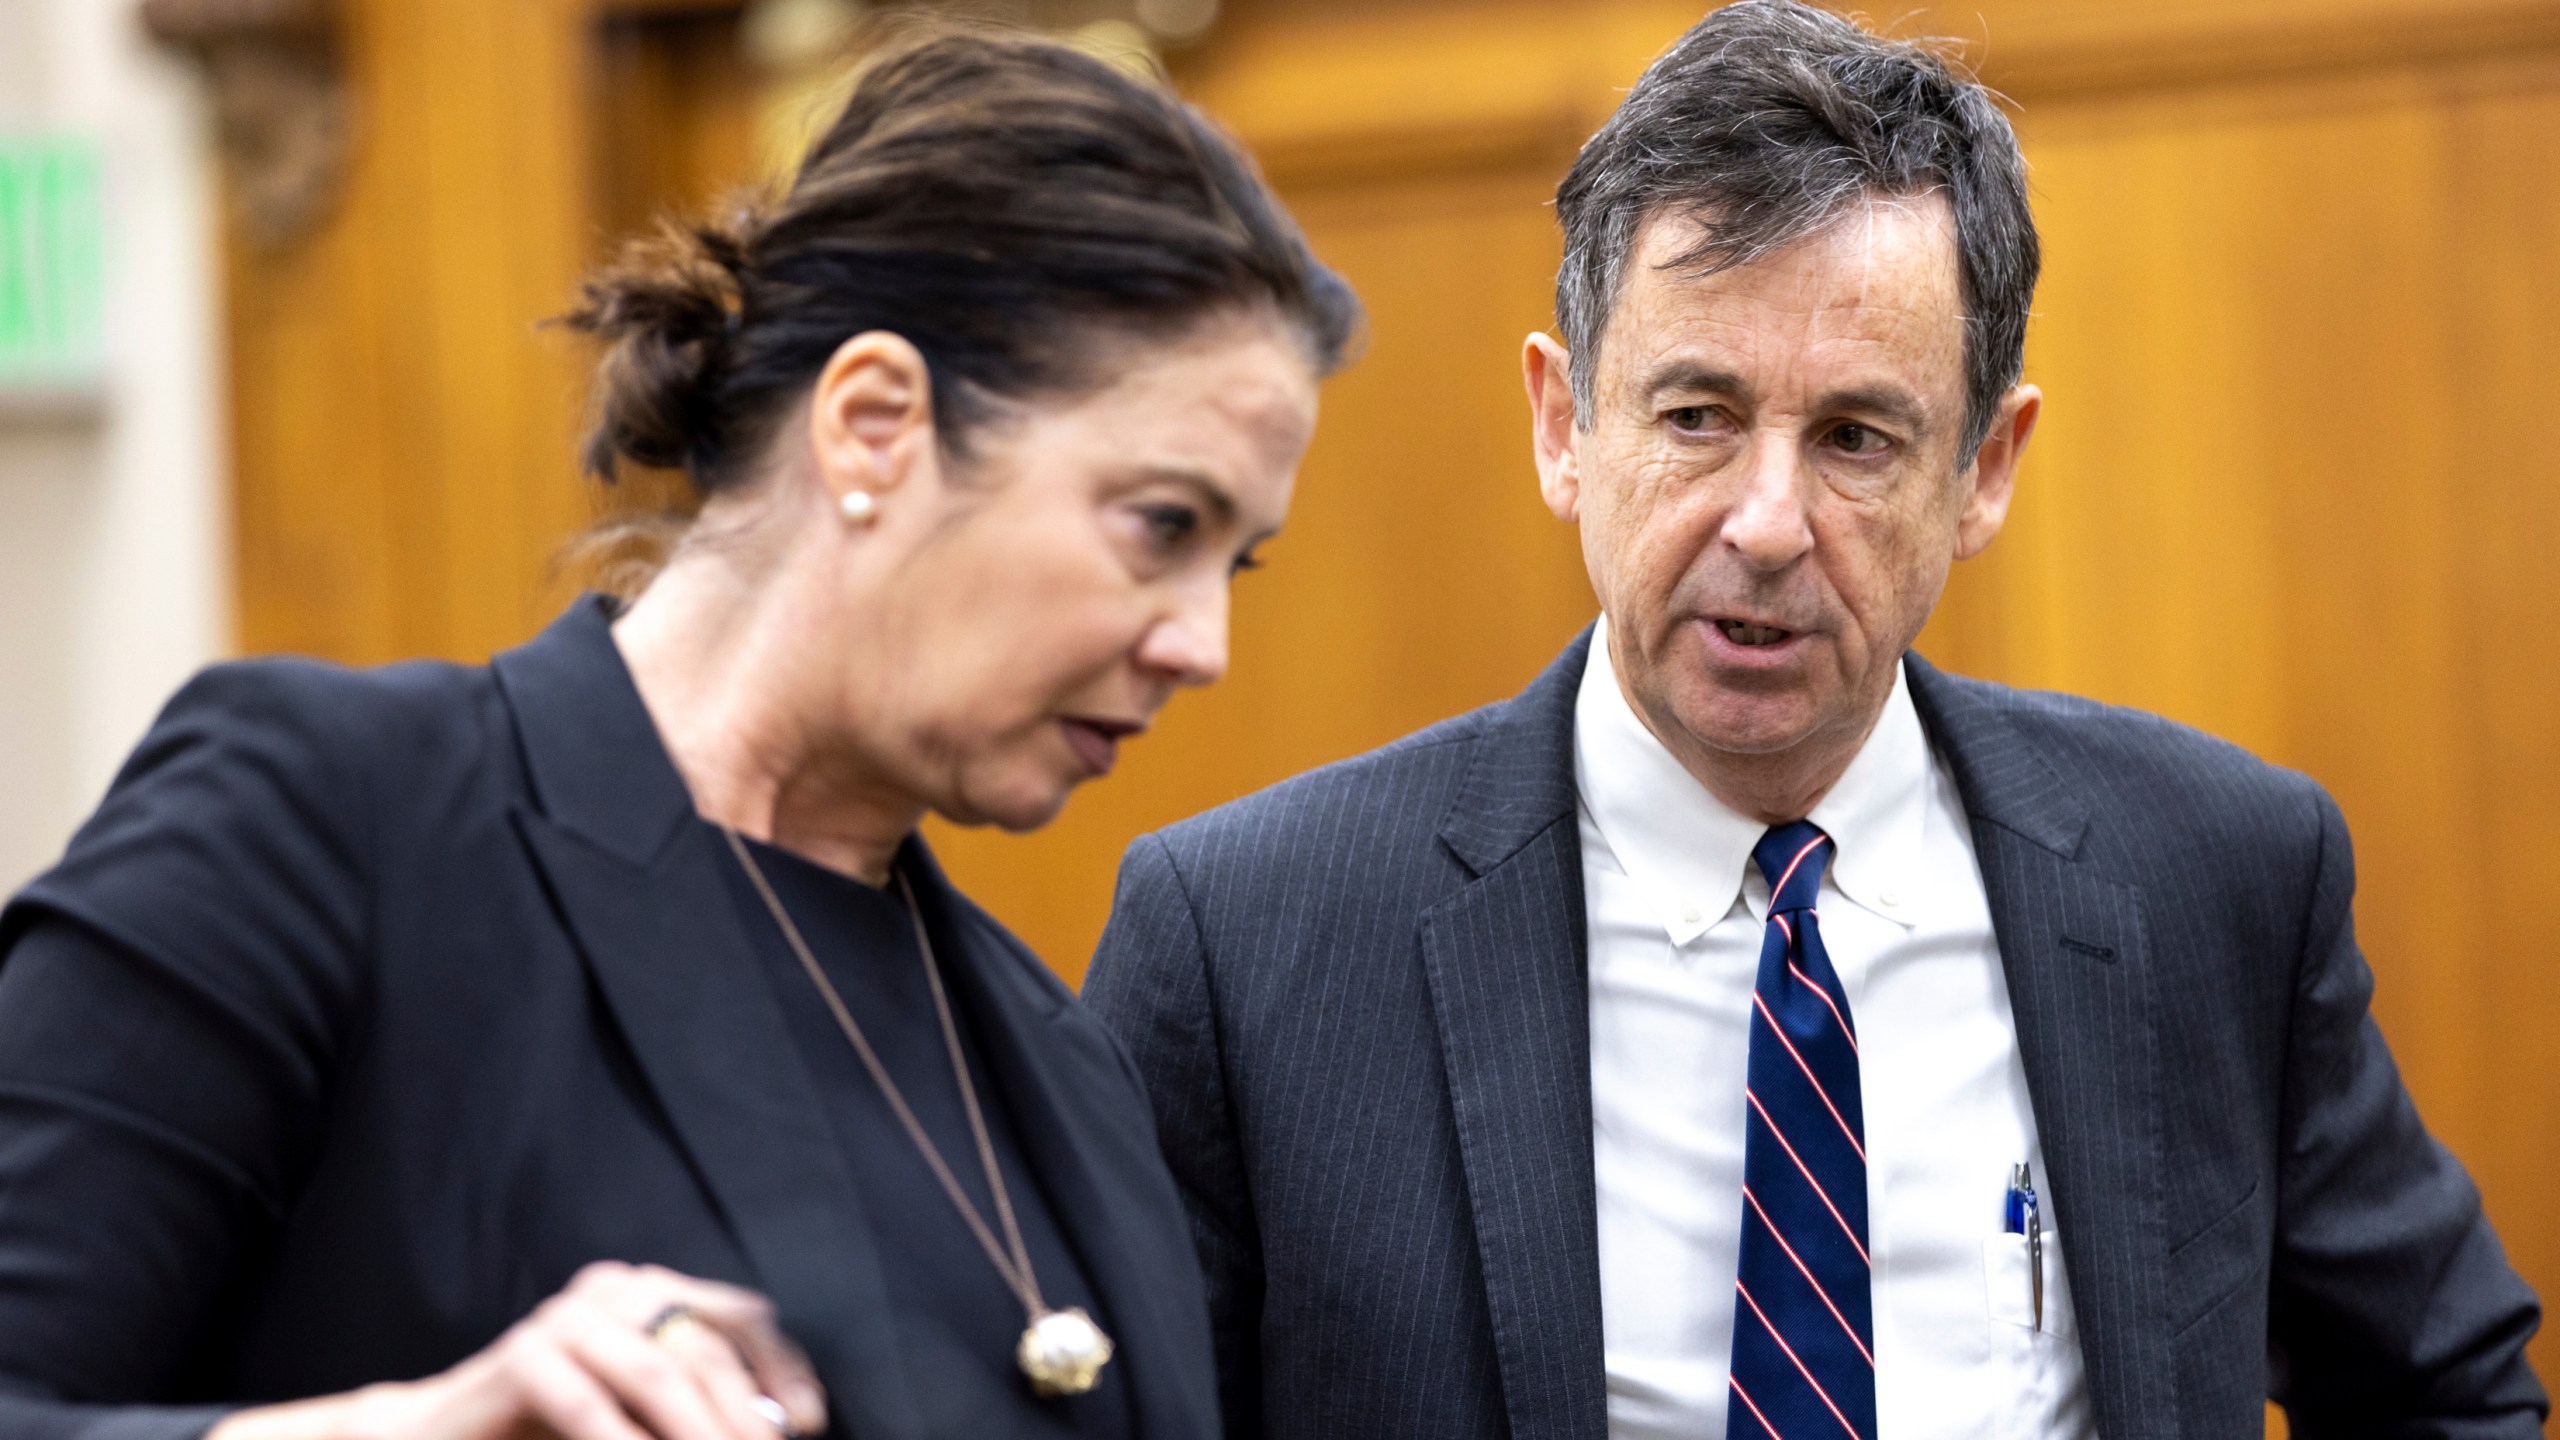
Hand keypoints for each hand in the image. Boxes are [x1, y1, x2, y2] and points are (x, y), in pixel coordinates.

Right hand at [204, 1261, 827, 1439]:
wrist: (448, 1431)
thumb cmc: (555, 1425)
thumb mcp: (642, 1407)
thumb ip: (697, 1401)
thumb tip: (779, 1425)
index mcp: (653, 1291)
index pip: (740, 1316)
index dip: (780, 1369)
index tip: (808, 1422)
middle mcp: (615, 1289)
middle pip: (702, 1349)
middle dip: (740, 1416)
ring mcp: (565, 1315)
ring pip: (656, 1374)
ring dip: (695, 1431)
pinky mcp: (522, 1354)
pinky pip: (589, 1404)